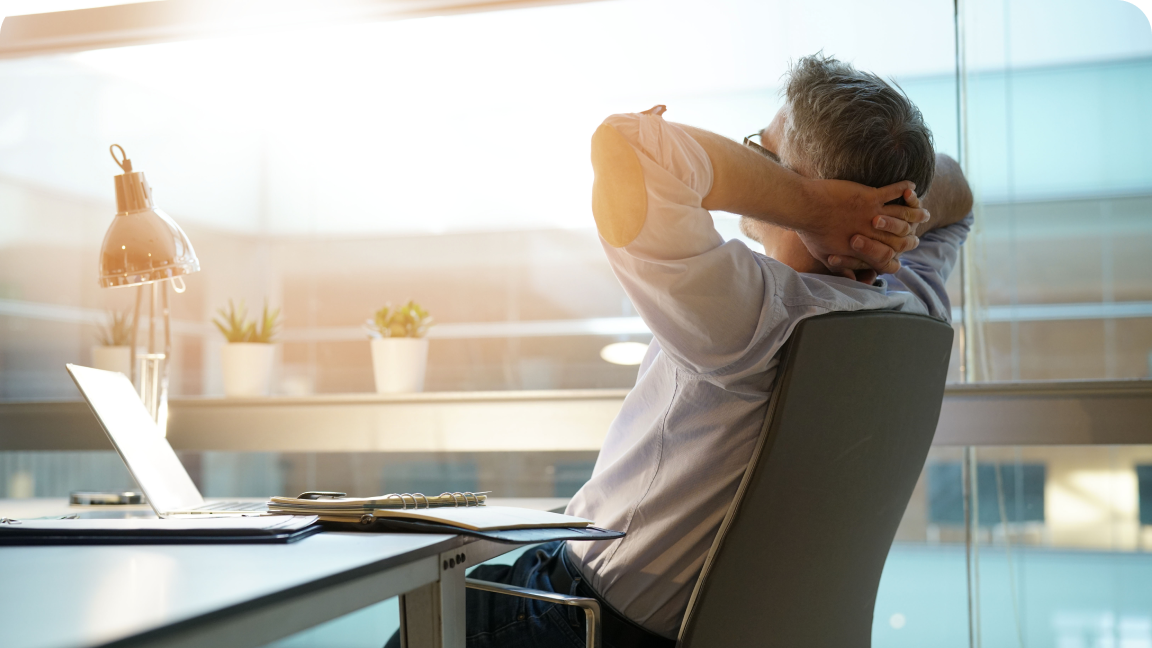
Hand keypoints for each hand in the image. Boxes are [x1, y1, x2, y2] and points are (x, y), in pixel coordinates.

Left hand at [797, 179, 929, 278]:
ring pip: (903, 216)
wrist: (804, 207)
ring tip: (922, 209)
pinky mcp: (870, 196)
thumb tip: (851, 279)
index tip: (903, 249)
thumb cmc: (811, 233)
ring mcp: (874, 214)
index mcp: (863, 250)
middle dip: (912, 234)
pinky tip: (911, 186)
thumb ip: (841, 268)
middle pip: (903, 239)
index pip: (890, 260)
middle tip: (920, 227)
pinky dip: (905, 189)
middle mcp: (873, 234)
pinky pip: (894, 192)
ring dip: (915, 212)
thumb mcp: (825, 257)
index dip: (898, 255)